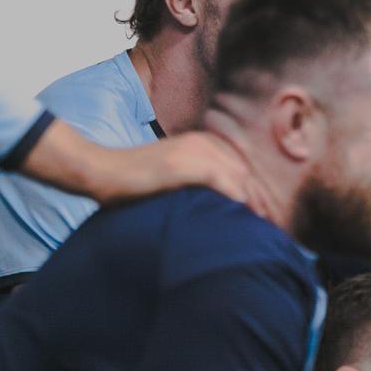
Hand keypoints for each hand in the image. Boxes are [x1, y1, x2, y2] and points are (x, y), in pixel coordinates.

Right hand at [91, 132, 267, 217]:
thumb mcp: (173, 177)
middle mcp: (203, 143)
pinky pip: (220, 180)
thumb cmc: (133, 181)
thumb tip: (220, 207)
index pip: (241, 170)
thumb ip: (197, 183)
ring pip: (238, 177)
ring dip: (253, 203)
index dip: (255, 195)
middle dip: (260, 201)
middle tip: (270, 227)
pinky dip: (235, 197)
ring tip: (262, 227)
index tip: (265, 218)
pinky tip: (242, 213)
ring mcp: (193, 151)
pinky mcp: (183, 164)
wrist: (100, 170)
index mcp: (203, 143)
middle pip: (245, 174)